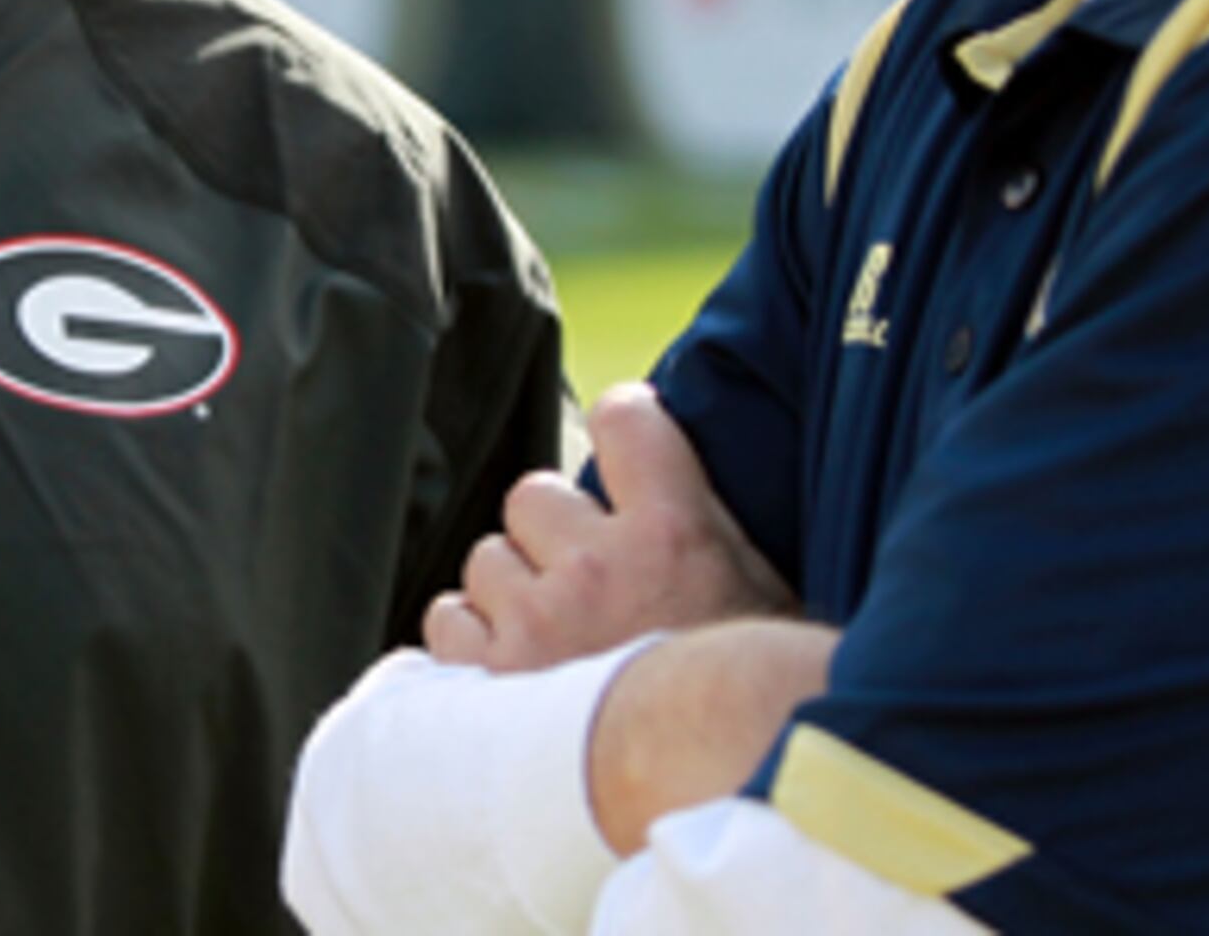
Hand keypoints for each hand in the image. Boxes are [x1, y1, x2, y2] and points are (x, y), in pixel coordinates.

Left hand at [425, 382, 795, 670]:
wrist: (714, 789)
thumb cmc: (750, 703)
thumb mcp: (759, 596)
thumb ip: (708, 530)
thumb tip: (683, 488)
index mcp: (672, 533)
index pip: (624, 418)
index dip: (620, 429)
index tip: (620, 454)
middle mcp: (597, 564)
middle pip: (533, 496)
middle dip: (551, 536)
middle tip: (586, 585)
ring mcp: (538, 618)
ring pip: (487, 560)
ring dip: (511, 592)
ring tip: (556, 640)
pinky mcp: (490, 673)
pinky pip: (448, 621)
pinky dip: (470, 641)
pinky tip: (512, 668)